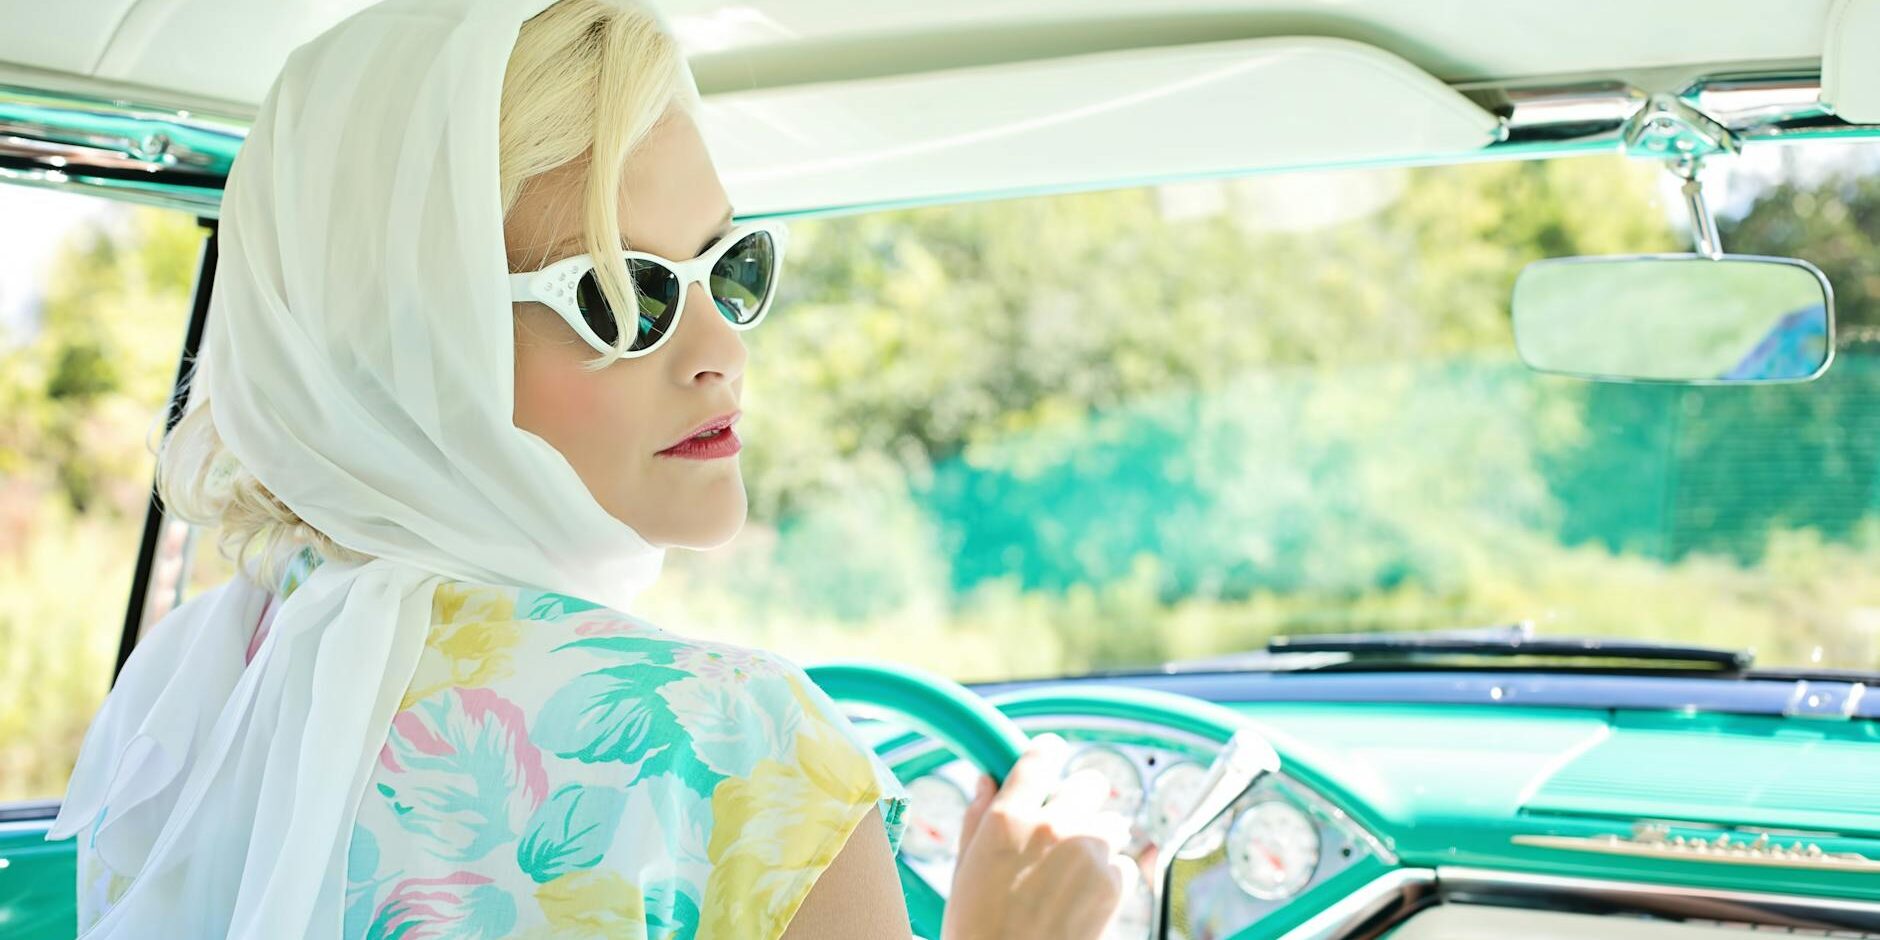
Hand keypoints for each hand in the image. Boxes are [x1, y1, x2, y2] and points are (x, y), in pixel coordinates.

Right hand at [940, 733, 1137, 939]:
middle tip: (1067, 821)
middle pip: (1090, 782)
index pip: (1041, 755)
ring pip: (1112, 822)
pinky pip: (1123, 862)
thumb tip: (987, 779)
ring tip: (1074, 869)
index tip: (1051, 756)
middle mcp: (1054, 827)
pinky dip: (1110, 874)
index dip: (1048, 753)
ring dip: (1098, 837)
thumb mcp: (964, 868)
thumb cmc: (976, 928)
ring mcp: (1089, 855)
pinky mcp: (1114, 885)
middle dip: (1081, 798)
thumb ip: (978, 817)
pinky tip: (1083, 896)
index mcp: (1009, 818)